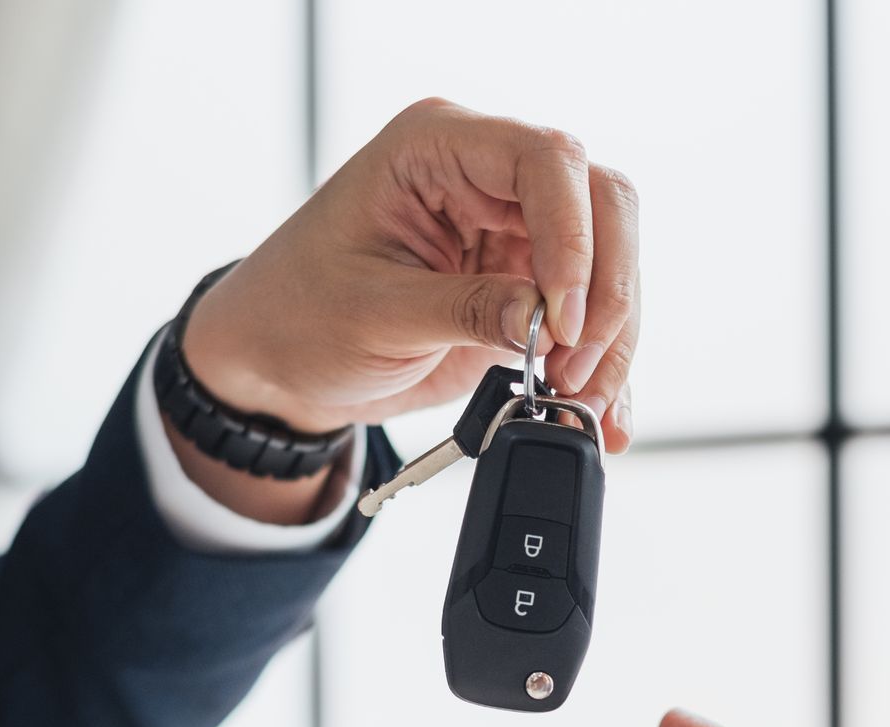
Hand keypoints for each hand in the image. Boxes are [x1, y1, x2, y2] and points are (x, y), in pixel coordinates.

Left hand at [173, 98, 637, 523]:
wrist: (278, 365)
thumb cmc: (298, 315)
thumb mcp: (374, 314)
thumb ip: (467, 310)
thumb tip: (550, 323)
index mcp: (438, 148)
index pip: (547, 161)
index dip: (574, 237)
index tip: (563, 318)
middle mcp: (488, 179)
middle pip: (602, 205)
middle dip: (606, 292)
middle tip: (574, 366)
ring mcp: (513, 233)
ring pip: (610, 266)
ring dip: (611, 340)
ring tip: (580, 402)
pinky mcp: (526, 288)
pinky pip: (590, 318)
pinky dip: (605, 367)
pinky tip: (606, 416)